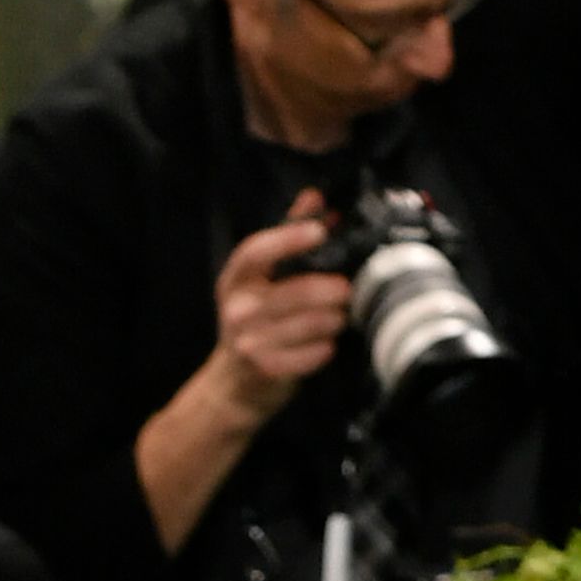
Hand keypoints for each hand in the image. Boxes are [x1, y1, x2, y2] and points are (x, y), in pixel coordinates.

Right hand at [210, 211, 353, 423]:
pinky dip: (325, 349)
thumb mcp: (262, 277)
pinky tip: (328, 344)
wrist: (232, 384)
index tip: (320, 231)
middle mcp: (237, 310)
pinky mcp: (266, 370)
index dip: (288, 238)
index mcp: (235, 280)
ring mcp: (249, 342)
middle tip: (347, 289)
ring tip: (341, 316)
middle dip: (329, 290)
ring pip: (308, 324)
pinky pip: (309, 355)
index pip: (256, 251)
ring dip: (333, 319)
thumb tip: (315, 197)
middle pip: (293, 292)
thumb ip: (287, 234)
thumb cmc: (254, 320)